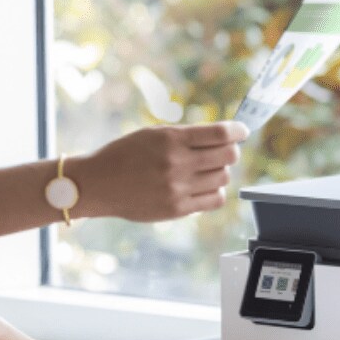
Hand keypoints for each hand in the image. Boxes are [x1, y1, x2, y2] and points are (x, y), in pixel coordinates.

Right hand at [66, 121, 248, 221]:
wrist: (98, 184)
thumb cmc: (124, 155)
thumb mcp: (152, 135)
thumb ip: (185, 136)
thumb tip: (222, 138)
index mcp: (172, 139)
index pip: (220, 134)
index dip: (238, 131)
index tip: (242, 131)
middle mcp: (177, 162)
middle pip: (228, 156)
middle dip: (230, 151)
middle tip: (223, 152)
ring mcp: (178, 187)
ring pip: (223, 178)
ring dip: (220, 171)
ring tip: (207, 170)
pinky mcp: (177, 208)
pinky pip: (214, 199)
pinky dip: (215, 191)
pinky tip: (204, 187)